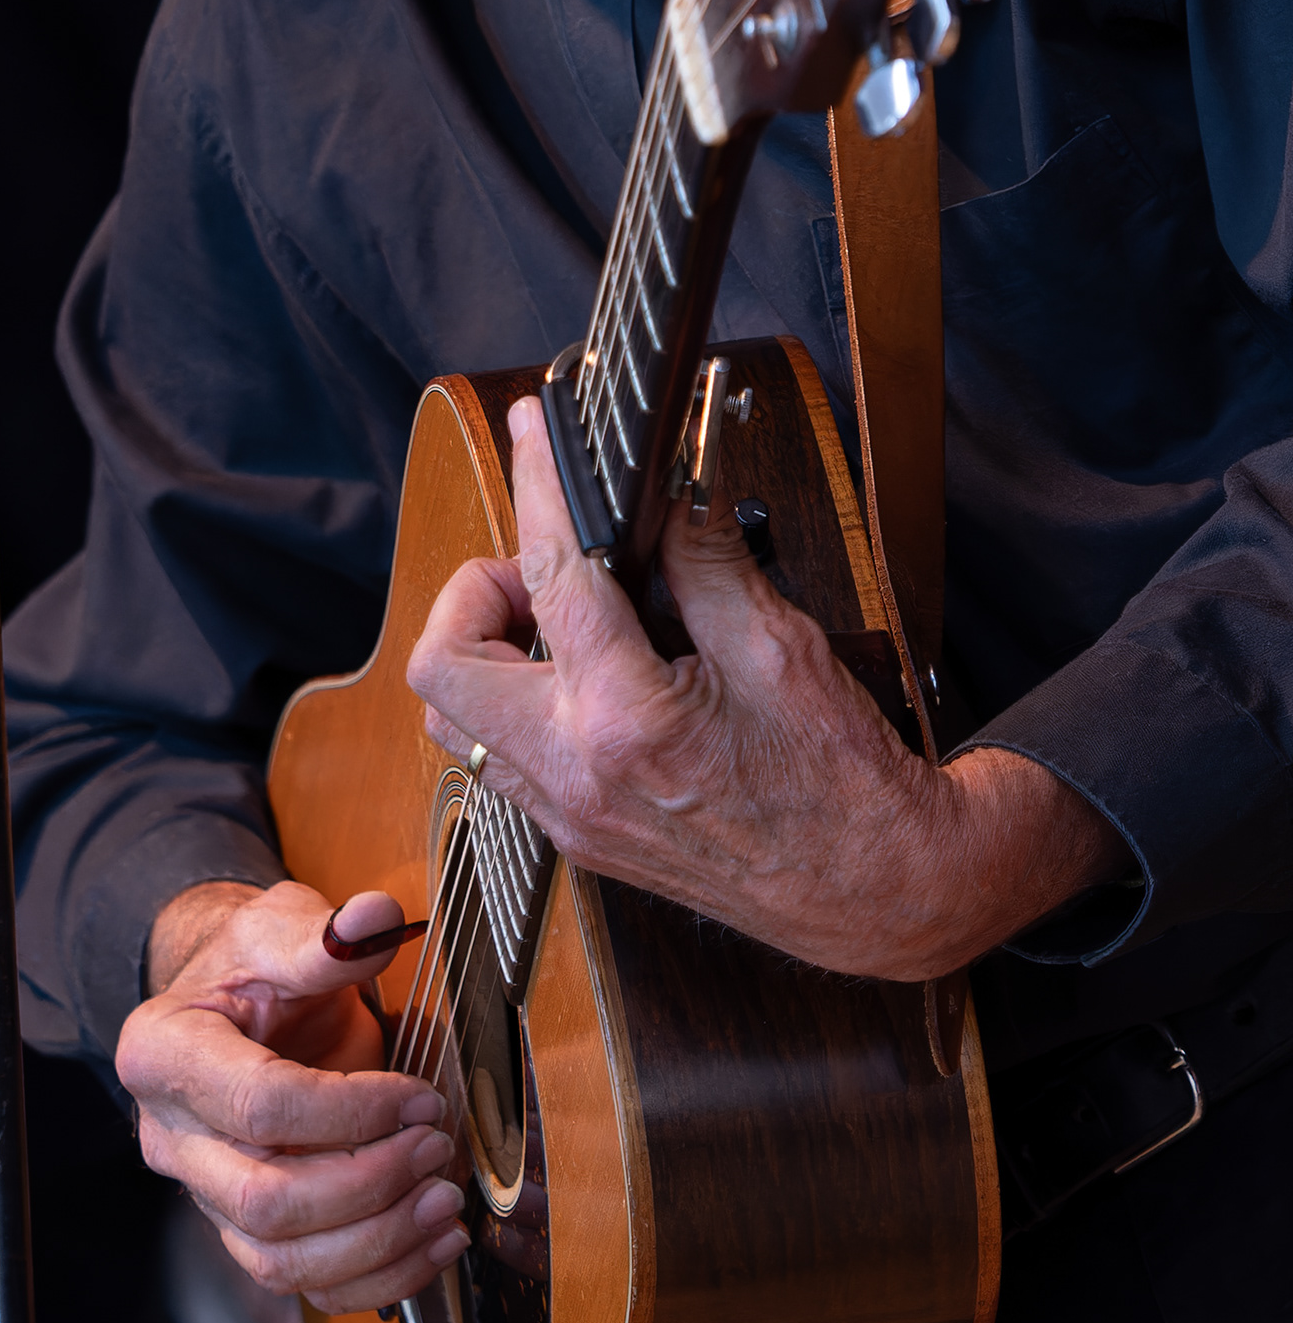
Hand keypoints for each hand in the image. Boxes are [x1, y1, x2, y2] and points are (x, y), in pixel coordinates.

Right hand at [116, 879, 470, 1311]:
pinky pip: (301, 1280)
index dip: (352, 1109)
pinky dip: (374, 1275)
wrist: (237, 1000)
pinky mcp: (242, 1226)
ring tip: (442, 1200)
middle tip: (434, 1147)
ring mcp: (204, 1190)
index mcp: (165, 1052)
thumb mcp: (279, 927)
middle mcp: (171, 1135)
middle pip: (266, 1198)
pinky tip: (428, 1242)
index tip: (417, 1095)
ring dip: (376, 1240)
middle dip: (368, 1182)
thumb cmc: (251, 966)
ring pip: (280, 1257)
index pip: (261, 1104)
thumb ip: (326, 933)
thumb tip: (374, 921)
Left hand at [406, 397, 1129, 980]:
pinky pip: (502, 760)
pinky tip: (583, 674)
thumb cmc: (844, 781)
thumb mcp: (779, 645)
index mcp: (625, 720)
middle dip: (475, 591)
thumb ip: (703, 554)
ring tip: (559, 618)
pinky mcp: (578, 839)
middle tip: (544, 565)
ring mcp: (568, 817)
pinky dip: (519, 701)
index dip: (538, 484)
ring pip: (456, 720)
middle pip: (442, 664)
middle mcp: (575, 776)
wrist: (880, 894)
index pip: (550, 573)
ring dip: (486, 651)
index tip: (533, 429)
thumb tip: (668, 482)